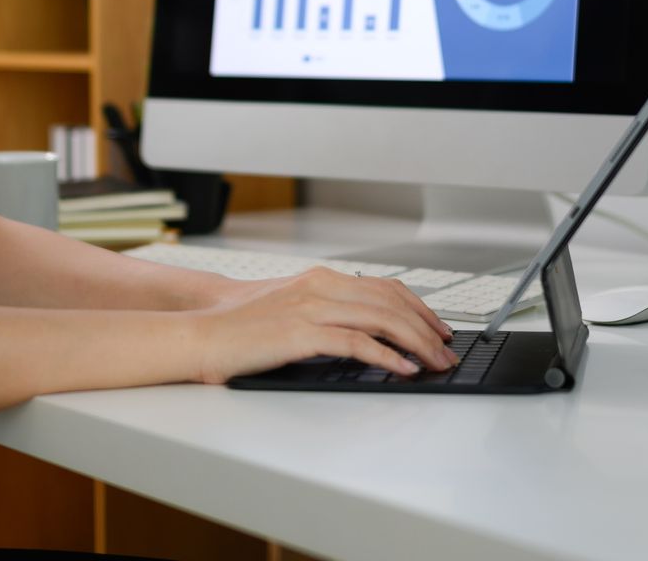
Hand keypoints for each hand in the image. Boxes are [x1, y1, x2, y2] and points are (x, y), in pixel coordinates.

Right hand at [186, 269, 458, 383]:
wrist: (200, 332)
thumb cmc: (239, 327)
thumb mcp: (290, 311)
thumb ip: (326, 314)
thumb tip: (366, 334)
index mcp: (319, 279)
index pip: (385, 287)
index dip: (419, 308)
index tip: (439, 328)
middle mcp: (319, 287)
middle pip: (391, 303)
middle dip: (427, 328)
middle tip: (447, 352)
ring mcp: (310, 308)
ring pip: (381, 319)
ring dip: (416, 343)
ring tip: (435, 363)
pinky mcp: (300, 333)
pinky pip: (356, 343)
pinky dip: (386, 356)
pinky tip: (402, 368)